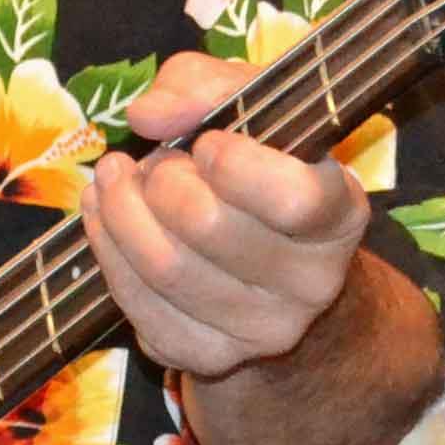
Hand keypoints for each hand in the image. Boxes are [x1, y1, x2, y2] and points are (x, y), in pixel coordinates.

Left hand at [80, 52, 367, 380]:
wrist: (273, 266)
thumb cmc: (261, 165)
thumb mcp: (251, 104)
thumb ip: (205, 86)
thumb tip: (149, 116)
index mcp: (340, 213)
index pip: (291, 199)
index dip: (232, 164)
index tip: (205, 143)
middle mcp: (314, 282)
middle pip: (208, 227)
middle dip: (160, 181)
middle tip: (151, 161)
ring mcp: (263, 330)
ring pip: (165, 269)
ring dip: (120, 212)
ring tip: (115, 179)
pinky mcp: (212, 358)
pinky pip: (140, 311)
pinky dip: (108, 254)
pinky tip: (104, 218)